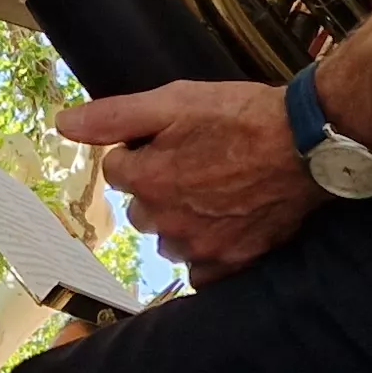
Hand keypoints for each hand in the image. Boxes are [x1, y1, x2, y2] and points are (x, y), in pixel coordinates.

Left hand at [60, 79, 321, 282]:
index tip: (173, 139)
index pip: (117, 170)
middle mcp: (167, 221)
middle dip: (159, 188)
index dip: (142, 150)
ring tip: (216, 191)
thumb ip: (114, 116)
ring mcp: (201, 247)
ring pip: (169, 239)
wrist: (308, 143)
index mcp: (147, 180)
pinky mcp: (233, 263)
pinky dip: (206, 253)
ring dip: (181, 220)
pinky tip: (226, 226)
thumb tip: (63, 124)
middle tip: (198, 162)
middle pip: (141, 208)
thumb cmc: (243, 116)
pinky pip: (201, 271)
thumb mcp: (175, 101)